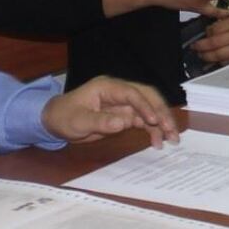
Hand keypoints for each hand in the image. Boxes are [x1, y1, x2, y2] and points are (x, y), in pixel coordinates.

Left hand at [42, 76, 179, 148]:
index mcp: (108, 87)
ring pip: (149, 109)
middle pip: (147, 97)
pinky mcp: (124, 115)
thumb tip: (123, 123)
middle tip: (171, 129)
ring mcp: (123, 104)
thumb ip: (100, 122)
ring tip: (172, 139)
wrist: (55, 121)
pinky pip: (143, 120)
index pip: (132, 93)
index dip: (145, 106)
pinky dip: (152, 129)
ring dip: (162, 122)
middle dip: (161, 112)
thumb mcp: (78, 121)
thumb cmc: (64, 117)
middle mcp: (119, 92)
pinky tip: (158, 141)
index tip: (155, 121)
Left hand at [193, 6, 228, 64]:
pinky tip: (220, 64)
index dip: (207, 33)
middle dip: (202, 48)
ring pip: (221, 56)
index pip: (216, 29)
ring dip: (209, 57)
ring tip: (203, 58)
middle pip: (214, 44)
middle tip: (194, 49)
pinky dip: (225, 63)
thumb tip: (222, 26)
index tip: (203, 34)